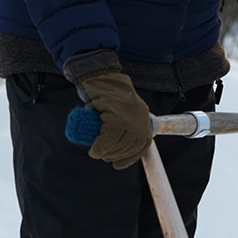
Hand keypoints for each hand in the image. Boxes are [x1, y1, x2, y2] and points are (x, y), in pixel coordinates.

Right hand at [66, 53, 151, 170]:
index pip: (143, 143)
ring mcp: (129, 113)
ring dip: (108, 152)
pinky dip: (101, 145)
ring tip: (96, 153)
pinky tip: (95, 150)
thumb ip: (120, 124)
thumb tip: (112, 144)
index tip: (118, 164)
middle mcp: (140, 115)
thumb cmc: (104, 93)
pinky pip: (110, 135)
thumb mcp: (118, 110)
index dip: (131, 156)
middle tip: (103, 156)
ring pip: (120, 141)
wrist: (98, 73)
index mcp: (143, 116)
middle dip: (117, 155)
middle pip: (131, 144)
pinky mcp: (116, 111)